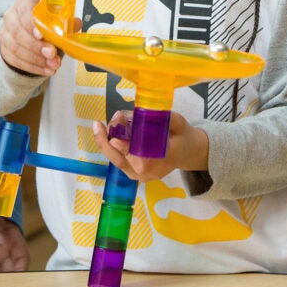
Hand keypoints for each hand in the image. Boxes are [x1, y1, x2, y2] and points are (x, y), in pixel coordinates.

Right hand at [0, 0, 75, 76]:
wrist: (29, 32)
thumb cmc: (44, 22)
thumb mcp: (55, 18)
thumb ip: (65, 21)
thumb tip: (75, 23)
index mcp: (24, 3)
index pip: (24, 12)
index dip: (32, 25)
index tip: (42, 36)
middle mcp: (11, 16)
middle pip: (18, 32)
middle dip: (36, 46)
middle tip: (52, 54)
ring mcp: (5, 33)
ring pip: (16, 48)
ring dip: (36, 59)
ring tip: (53, 65)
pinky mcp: (4, 49)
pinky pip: (16, 60)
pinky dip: (32, 67)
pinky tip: (45, 70)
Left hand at [92, 111, 208, 182]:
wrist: (188, 152)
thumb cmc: (183, 136)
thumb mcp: (178, 123)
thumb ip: (164, 118)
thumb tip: (146, 111)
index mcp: (160, 162)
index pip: (138, 158)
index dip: (124, 148)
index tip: (114, 138)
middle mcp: (146, 173)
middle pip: (119, 159)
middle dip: (106, 140)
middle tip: (98, 124)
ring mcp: (138, 175)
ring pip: (115, 159)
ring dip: (106, 141)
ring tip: (100, 125)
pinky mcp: (132, 172)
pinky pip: (117, 158)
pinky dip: (110, 145)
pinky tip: (106, 131)